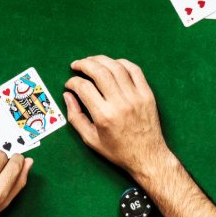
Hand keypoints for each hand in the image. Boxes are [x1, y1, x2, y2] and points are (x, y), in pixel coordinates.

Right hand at [64, 56, 172, 178]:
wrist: (147, 156)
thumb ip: (75, 117)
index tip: (69, 84)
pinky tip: (112, 64)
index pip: (84, 87)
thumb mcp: (90, 139)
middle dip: (84, 64)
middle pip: (99, 72)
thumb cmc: (117, 150)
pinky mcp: (147, 94)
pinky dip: (121, 63)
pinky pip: (135, 70)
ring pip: (116, 67)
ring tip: (91, 61)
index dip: (72, 82)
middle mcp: (120, 103)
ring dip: (100, 60)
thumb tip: (67, 95)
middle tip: (76, 65)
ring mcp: (136, 96)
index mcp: (104, 115)